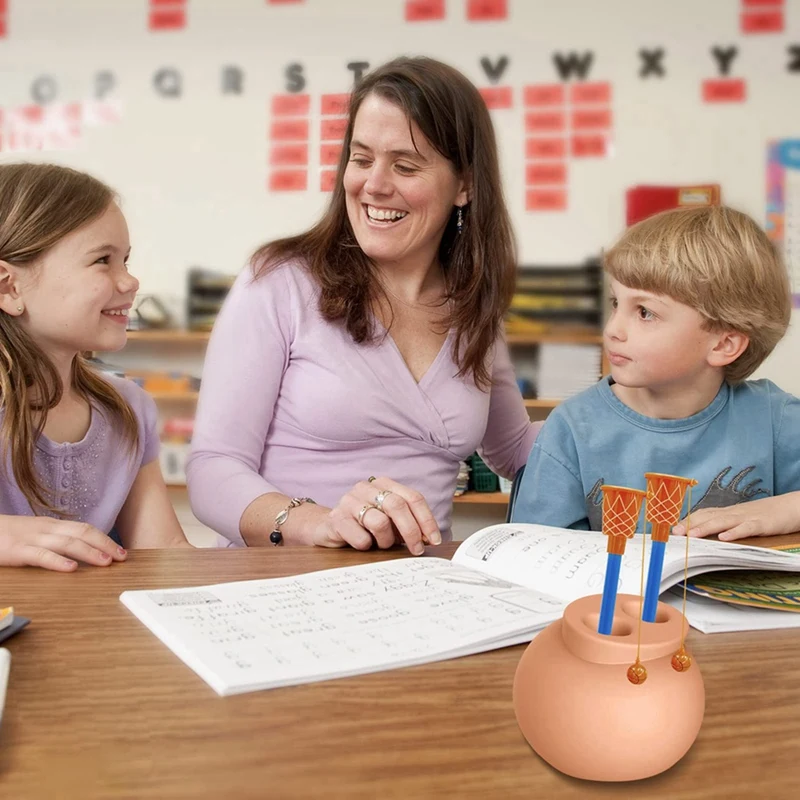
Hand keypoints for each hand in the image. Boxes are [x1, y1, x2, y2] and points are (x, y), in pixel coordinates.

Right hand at [0, 515, 126, 571]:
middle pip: (82, 533)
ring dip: (89, 552)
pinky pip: (41, 556)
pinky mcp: (17, 550)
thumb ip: (55, 540)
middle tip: (122, 557)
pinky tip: (71, 568)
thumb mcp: (35, 534)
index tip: (121, 551)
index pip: (85, 529)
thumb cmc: (7, 534)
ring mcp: (32, 538)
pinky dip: (58, 561)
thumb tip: (80, 552)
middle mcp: (46, 529)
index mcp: (52, 525)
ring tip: (106, 562)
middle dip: (105, 544)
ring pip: (67, 543)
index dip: (105, 539)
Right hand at [312, 478, 441, 554]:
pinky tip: (362, 544)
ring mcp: (349, 500)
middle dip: (412, 531)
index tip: (434, 540)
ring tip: (380, 544)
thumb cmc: (364, 526)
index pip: (413, 498)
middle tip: (416, 550)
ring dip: (386, 541)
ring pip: (380, 522)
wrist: (327, 528)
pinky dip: (367, 546)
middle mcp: (366, 487)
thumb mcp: (389, 521)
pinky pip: (361, 538)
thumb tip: (429, 538)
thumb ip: (408, 523)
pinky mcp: (336, 518)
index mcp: (384, 484)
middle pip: (398, 506)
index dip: (427, 520)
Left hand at [672, 493, 799, 541]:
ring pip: (723, 522)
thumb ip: (726, 524)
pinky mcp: (762, 524)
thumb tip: (707, 534)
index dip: (687, 520)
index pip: (703, 514)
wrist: (792, 507)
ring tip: (691, 535)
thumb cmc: (766, 515)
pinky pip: (747, 528)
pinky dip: (735, 532)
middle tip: (675, 533)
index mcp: (728, 512)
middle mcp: (734, 513)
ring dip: (706, 528)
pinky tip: (724, 538)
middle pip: (708, 517)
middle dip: (690, 525)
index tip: (672, 528)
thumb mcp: (743, 518)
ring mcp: (748, 517)